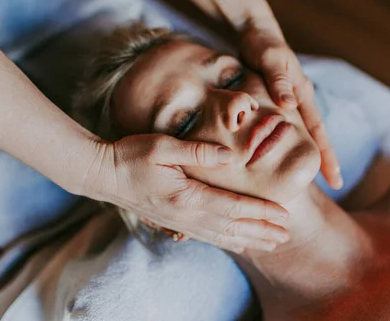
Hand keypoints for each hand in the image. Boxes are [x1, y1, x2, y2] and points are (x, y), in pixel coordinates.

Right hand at [81, 134, 289, 251]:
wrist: (102, 175)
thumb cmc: (131, 155)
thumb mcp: (163, 146)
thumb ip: (198, 152)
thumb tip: (229, 156)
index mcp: (187, 196)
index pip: (233, 206)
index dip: (260, 212)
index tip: (284, 215)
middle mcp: (186, 215)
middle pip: (233, 227)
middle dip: (262, 231)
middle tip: (287, 236)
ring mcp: (179, 222)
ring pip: (222, 236)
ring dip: (249, 240)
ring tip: (271, 244)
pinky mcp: (173, 222)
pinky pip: (207, 236)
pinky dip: (227, 241)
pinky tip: (238, 243)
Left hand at [240, 23, 342, 188]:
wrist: (256, 33)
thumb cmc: (262, 45)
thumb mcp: (269, 60)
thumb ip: (278, 82)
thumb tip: (289, 107)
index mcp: (302, 92)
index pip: (318, 130)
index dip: (327, 156)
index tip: (335, 179)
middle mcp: (300, 99)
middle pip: (316, 136)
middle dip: (326, 160)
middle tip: (336, 185)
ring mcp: (291, 101)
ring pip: (303, 133)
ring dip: (309, 153)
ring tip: (312, 176)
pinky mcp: (278, 101)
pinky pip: (288, 126)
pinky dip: (291, 142)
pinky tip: (288, 154)